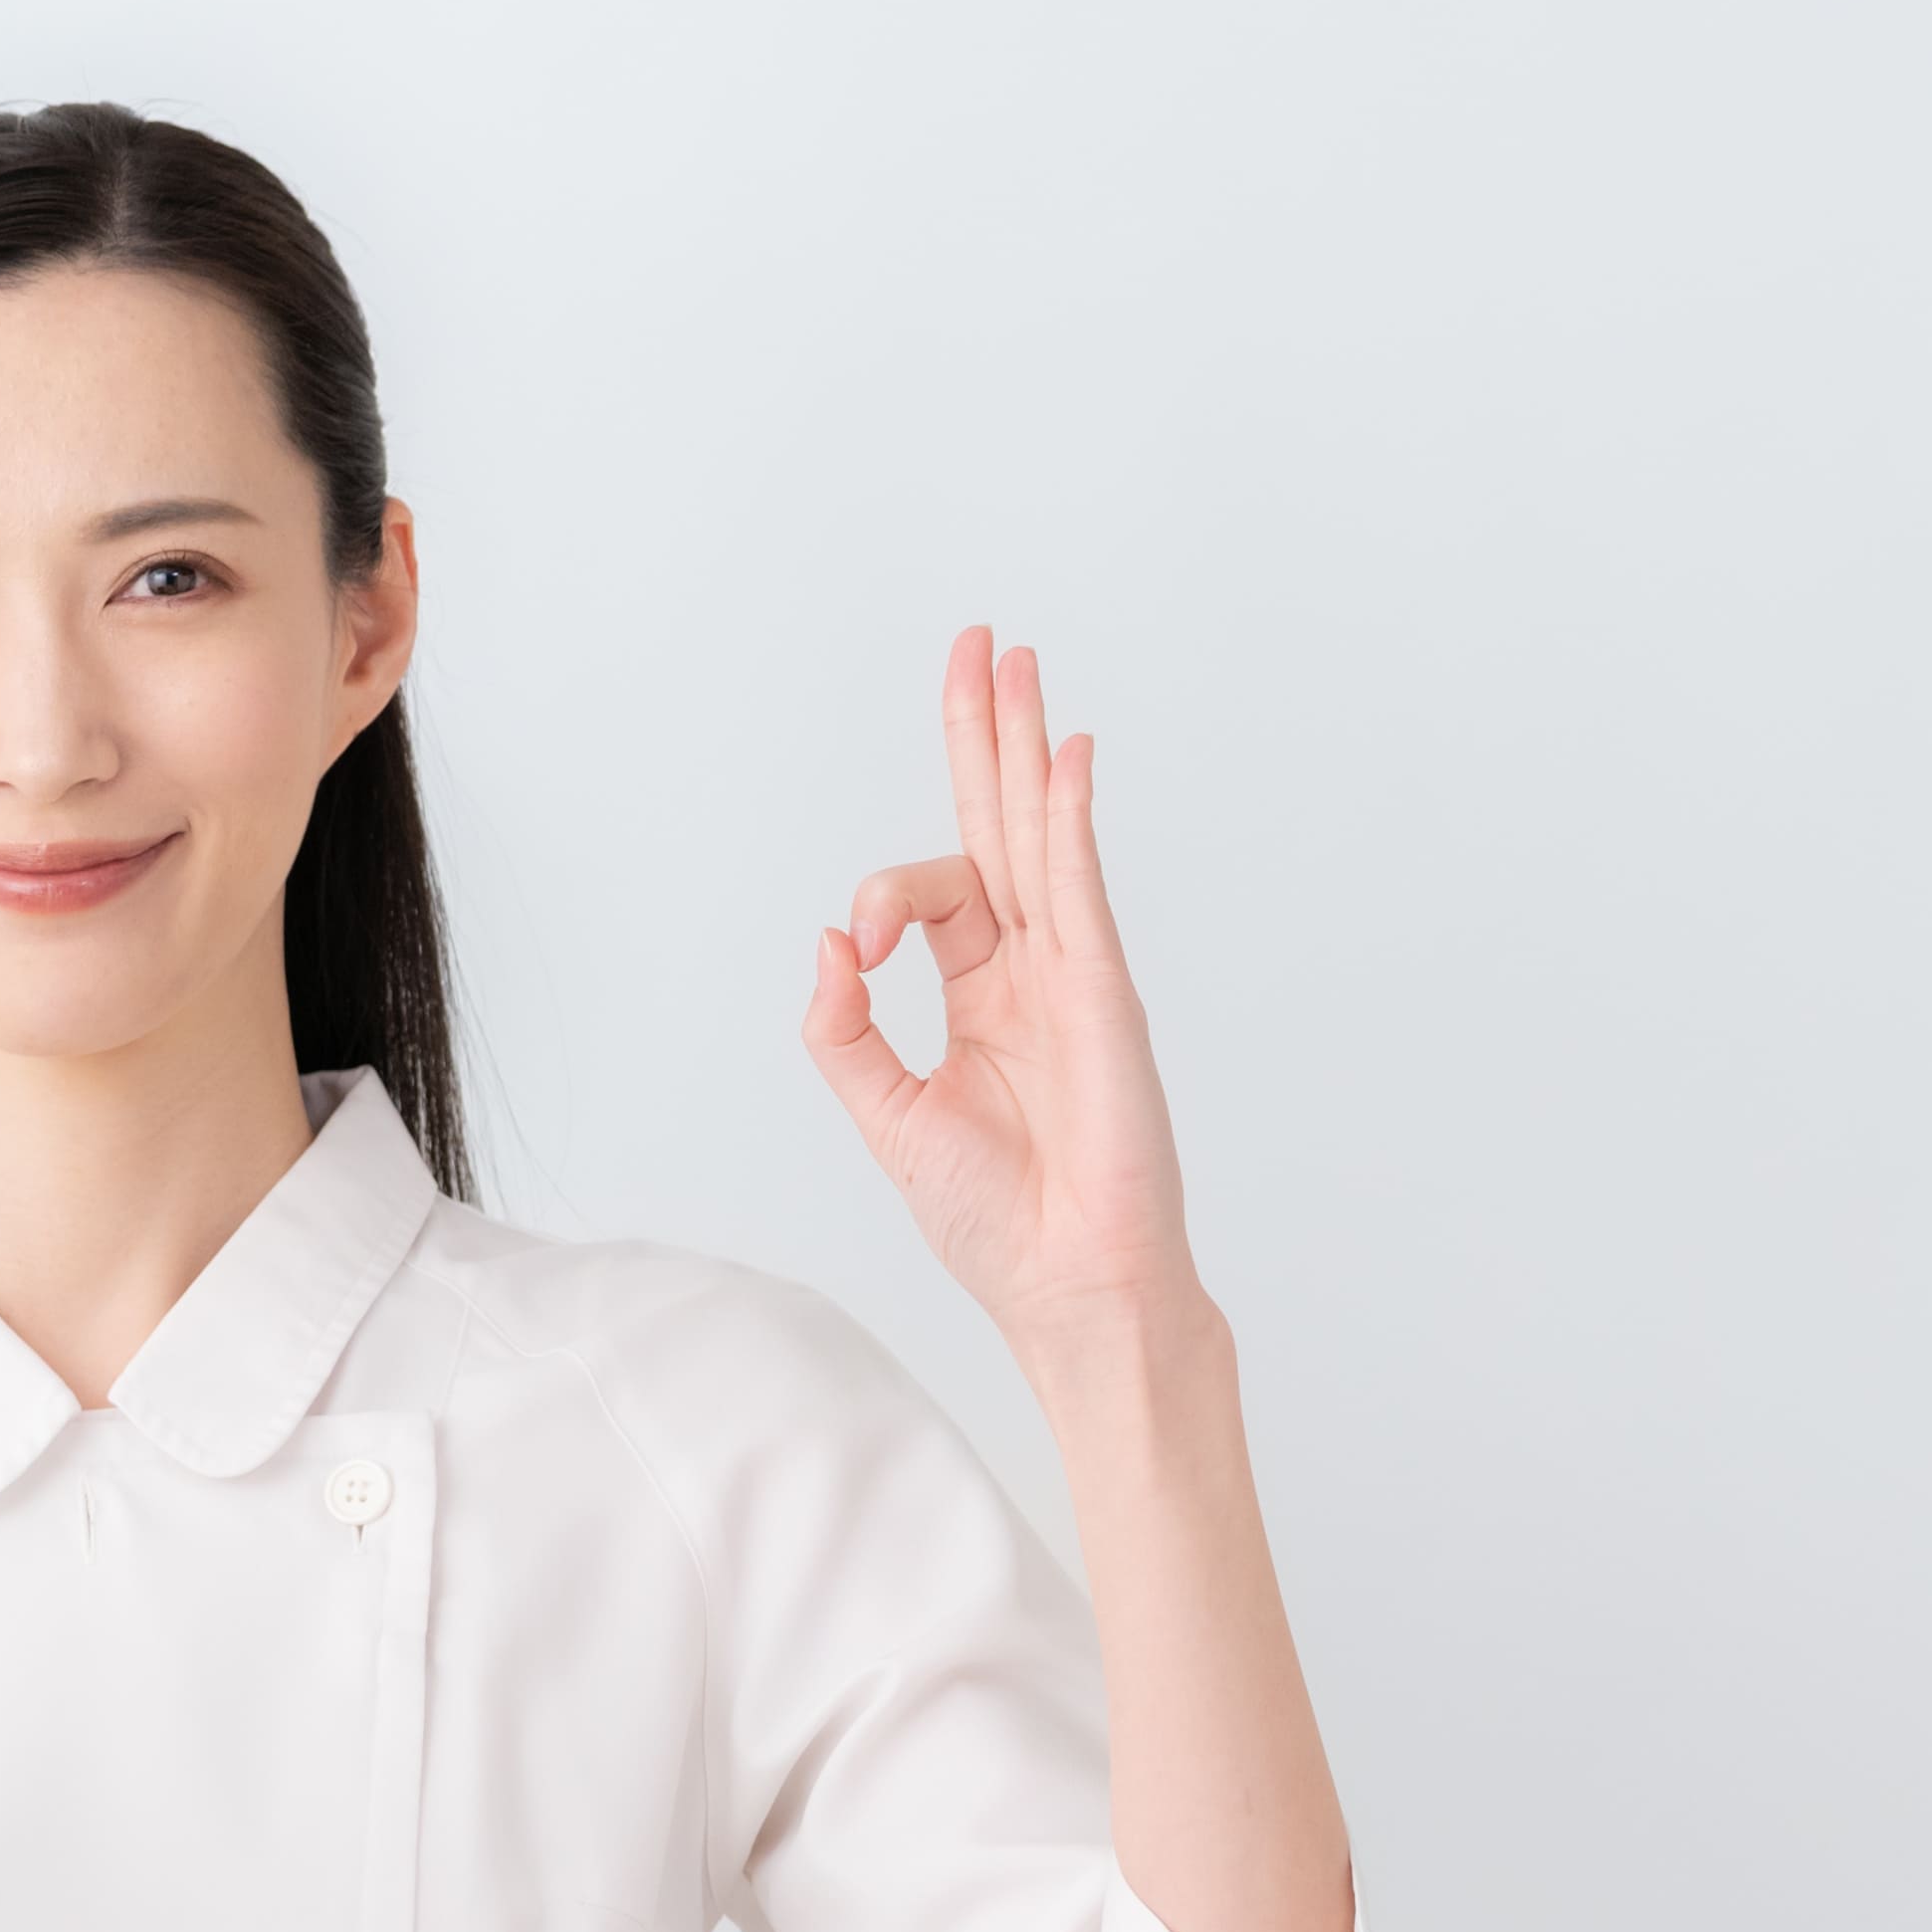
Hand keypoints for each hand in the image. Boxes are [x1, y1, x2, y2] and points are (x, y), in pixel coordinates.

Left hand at [804, 628, 1207, 1364]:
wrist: (1069, 1285)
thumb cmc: (995, 1221)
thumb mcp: (885, 1116)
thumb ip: (846, 1029)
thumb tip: (828, 941)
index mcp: (981, 999)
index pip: (936, 896)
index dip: (883, 897)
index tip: (857, 951)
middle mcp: (1033, 971)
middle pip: (1000, 827)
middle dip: (984, 736)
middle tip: (980, 646)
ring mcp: (1074, 974)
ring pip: (1040, 836)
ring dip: (1025, 746)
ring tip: (1014, 661)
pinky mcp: (1103, 993)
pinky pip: (1079, 887)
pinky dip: (1069, 818)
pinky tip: (1063, 752)